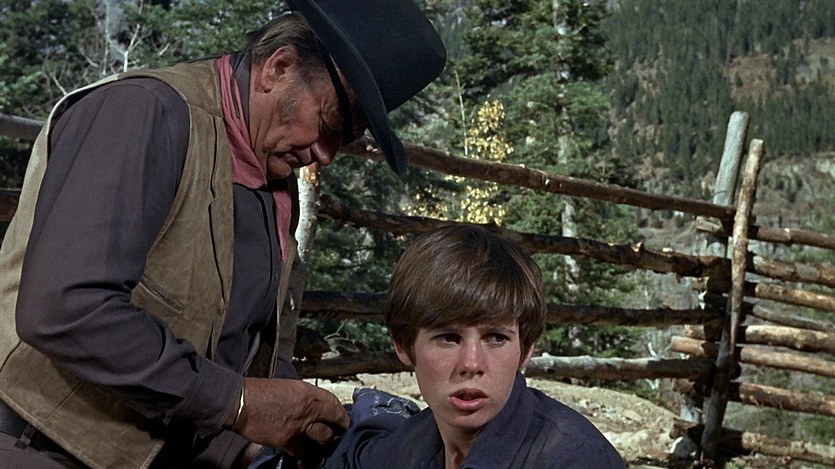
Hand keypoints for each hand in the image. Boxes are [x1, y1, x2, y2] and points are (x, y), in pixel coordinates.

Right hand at [230, 377, 349, 456]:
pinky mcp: (288, 441)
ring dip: (322, 443)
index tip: (341, 420)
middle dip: (338, 431)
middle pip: (336, 423)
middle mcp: (309, 409)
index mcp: (309, 392)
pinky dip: (301, 451)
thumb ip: (306, 397)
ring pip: (324, 439)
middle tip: (336, 435)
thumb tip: (316, 407)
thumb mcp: (289, 387)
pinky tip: (298, 448)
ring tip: (319, 444)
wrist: (241, 402)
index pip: (335, 405)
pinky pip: (302, 450)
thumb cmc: (261, 392)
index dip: (341, 415)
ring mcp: (300, 426)